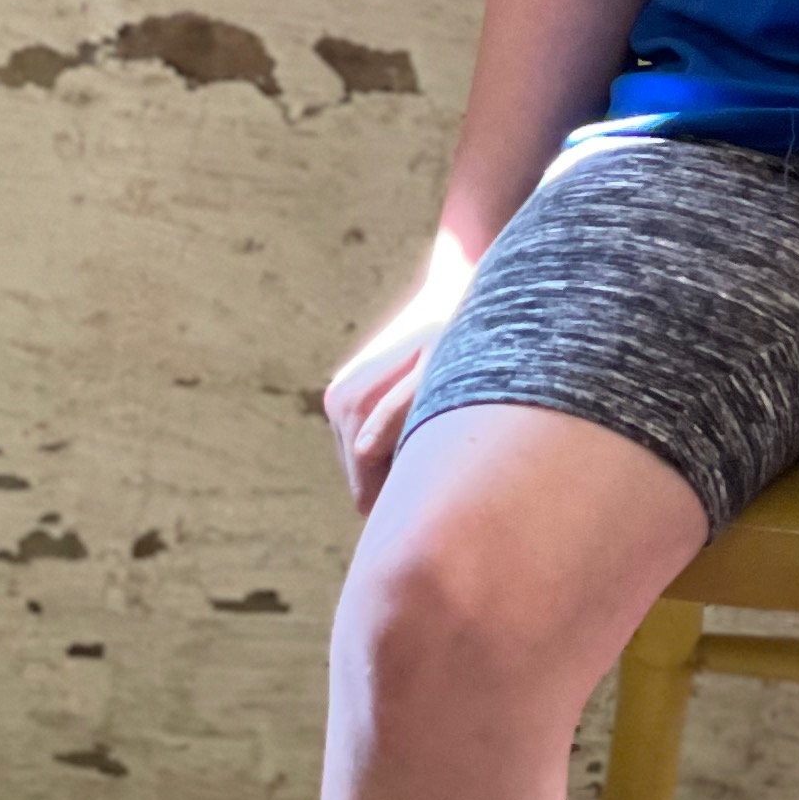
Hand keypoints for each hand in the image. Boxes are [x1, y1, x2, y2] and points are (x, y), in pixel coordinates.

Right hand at [322, 229, 473, 515]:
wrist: (459, 284)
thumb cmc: (460, 333)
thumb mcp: (439, 373)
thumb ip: (401, 410)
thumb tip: (365, 452)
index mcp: (351, 403)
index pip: (367, 488)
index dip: (402, 507)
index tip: (439, 515)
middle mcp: (338, 401)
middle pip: (365, 478)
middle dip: (400, 488)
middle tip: (449, 488)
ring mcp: (343, 397)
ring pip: (367, 463)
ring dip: (399, 466)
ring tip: (445, 453)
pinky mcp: (354, 394)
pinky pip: (372, 442)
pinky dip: (397, 448)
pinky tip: (430, 433)